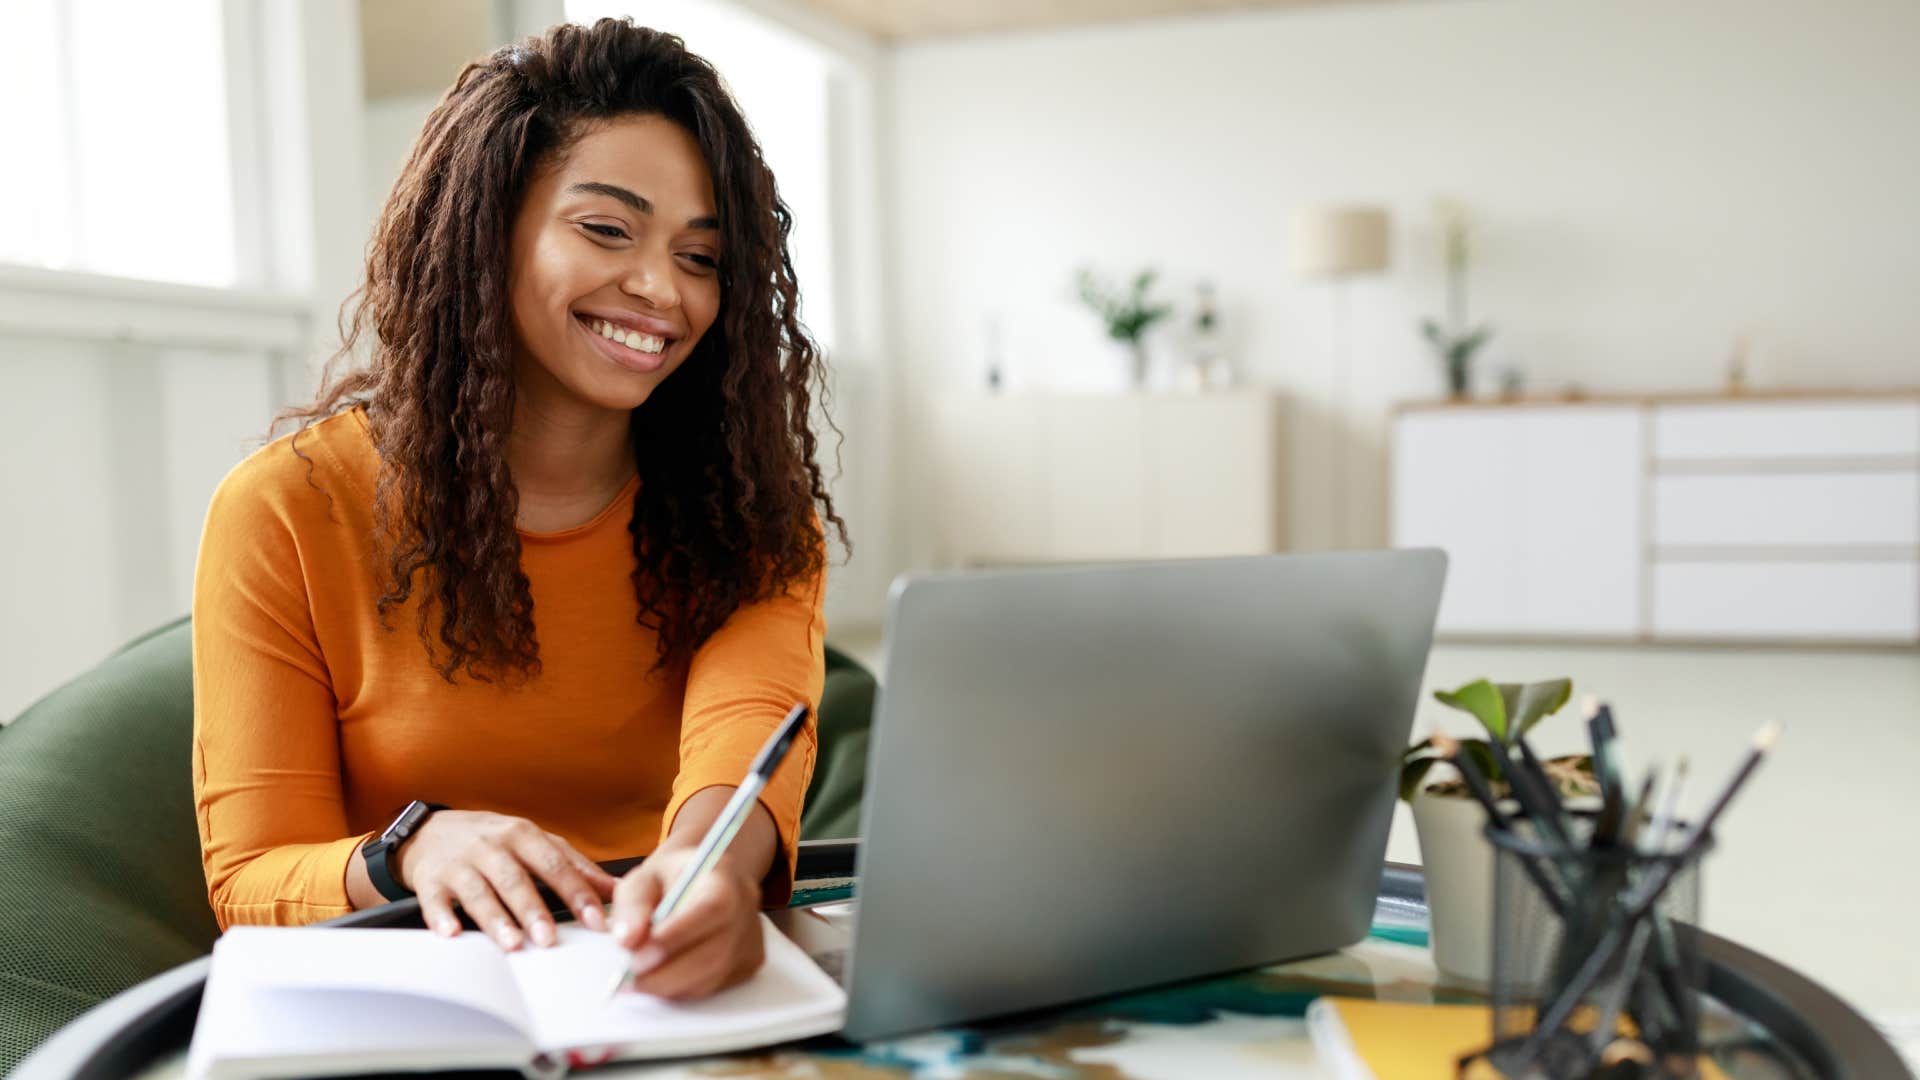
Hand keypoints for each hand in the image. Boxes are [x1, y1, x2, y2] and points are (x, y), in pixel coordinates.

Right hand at [394, 809, 617, 950]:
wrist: (431, 831)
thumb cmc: (493, 840)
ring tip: (512, 943)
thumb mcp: (535, 843)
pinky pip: (435, 900)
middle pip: (516, 879)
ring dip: (496, 919)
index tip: (595, 920)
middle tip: (549, 938)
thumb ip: (575, 866)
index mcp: (523, 836)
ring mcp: (460, 863)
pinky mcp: (431, 880)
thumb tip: (615, 889)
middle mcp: (492, 847)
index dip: (577, 893)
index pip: (555, 865)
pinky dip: (442, 917)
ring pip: (479, 892)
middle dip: (534, 910)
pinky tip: (452, 933)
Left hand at [606, 841, 764, 999]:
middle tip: (626, 979)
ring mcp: (751, 942)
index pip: (710, 911)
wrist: (707, 880)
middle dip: (663, 974)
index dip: (675, 938)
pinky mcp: (749, 964)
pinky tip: (662, 975)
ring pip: (710, 979)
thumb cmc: (674, 877)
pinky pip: (711, 987)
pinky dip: (681, 989)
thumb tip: (626, 941)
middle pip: (712, 954)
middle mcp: (746, 913)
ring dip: (668, 986)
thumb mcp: (646, 877)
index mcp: (725, 881)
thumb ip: (633, 905)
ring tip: (636, 979)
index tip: (635, 958)